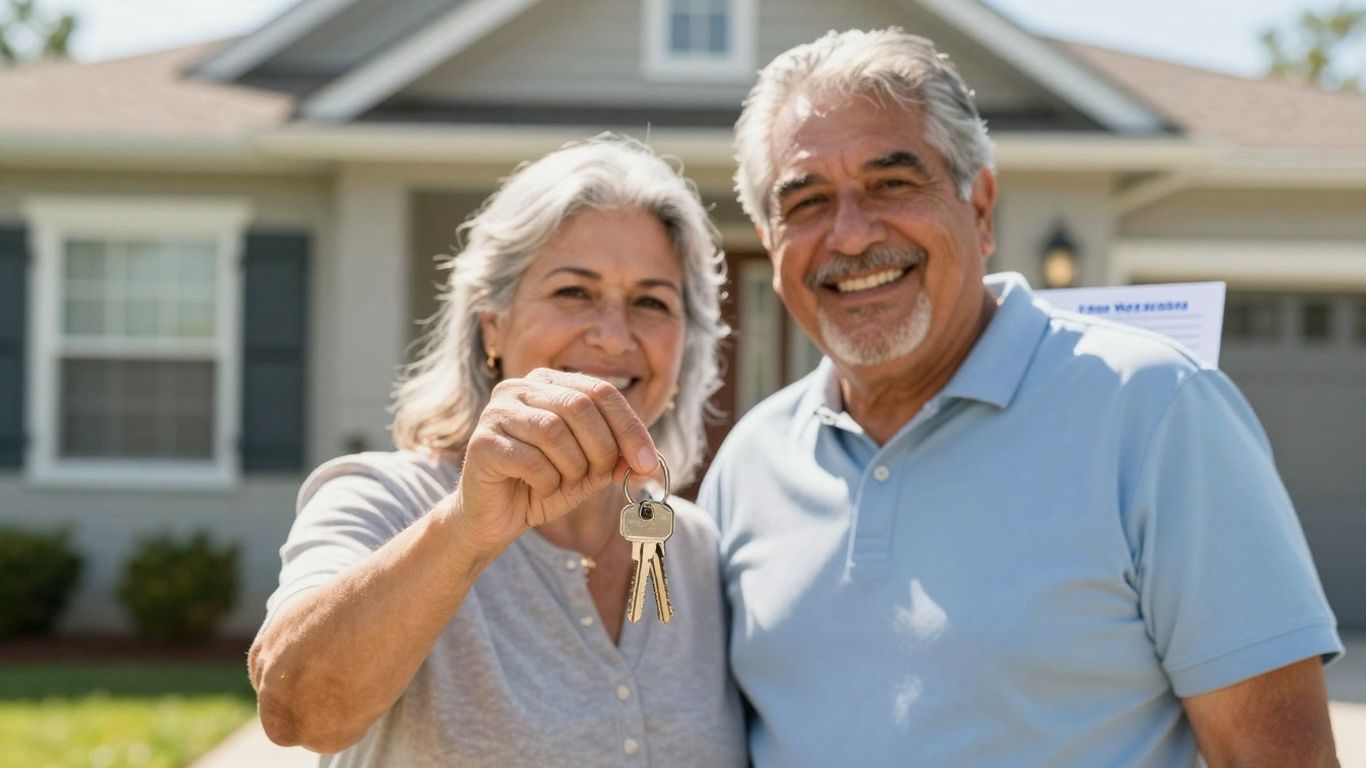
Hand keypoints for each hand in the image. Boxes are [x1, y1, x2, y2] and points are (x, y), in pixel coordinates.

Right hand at [453, 369, 659, 557]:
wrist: (494, 518)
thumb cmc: (543, 485)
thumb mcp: (591, 470)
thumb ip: (619, 458)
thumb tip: (650, 462)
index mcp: (549, 383)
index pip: (601, 391)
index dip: (630, 427)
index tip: (648, 464)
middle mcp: (519, 388)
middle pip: (580, 406)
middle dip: (602, 449)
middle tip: (602, 477)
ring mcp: (496, 412)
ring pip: (554, 431)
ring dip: (572, 468)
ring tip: (563, 483)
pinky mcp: (482, 442)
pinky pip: (530, 459)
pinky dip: (546, 482)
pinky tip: (538, 489)